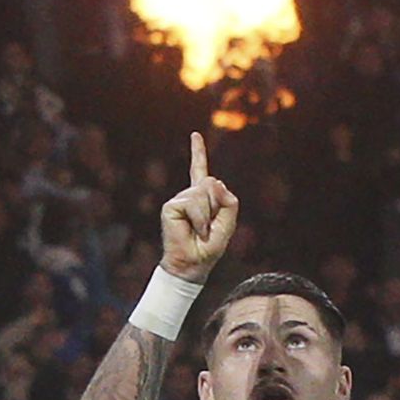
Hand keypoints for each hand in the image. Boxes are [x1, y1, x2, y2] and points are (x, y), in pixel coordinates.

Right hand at [159, 133, 238, 283]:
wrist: (192, 265)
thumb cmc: (209, 247)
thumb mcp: (228, 224)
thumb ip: (228, 201)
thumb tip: (213, 179)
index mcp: (202, 197)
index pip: (200, 171)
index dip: (198, 152)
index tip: (194, 134)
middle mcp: (189, 195)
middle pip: (212, 184)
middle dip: (216, 206)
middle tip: (207, 227)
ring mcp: (179, 200)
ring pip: (203, 194)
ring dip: (207, 216)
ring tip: (200, 230)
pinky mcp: (171, 206)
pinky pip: (193, 204)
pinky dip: (199, 219)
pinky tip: (193, 229)